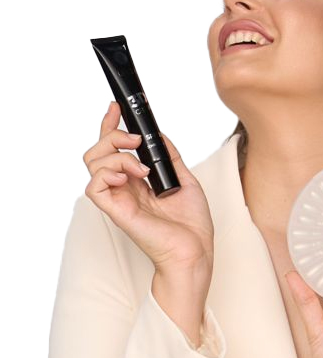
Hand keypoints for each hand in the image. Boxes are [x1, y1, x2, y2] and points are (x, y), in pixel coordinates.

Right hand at [83, 102, 214, 280]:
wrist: (195, 250)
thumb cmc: (191, 224)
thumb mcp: (185, 180)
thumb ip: (170, 157)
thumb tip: (159, 135)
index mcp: (137, 180)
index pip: (115, 148)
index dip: (111, 125)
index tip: (116, 107)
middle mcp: (124, 187)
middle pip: (97, 151)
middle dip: (112, 134)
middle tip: (136, 139)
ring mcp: (119, 198)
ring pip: (93, 164)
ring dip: (117, 154)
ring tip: (142, 167)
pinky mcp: (117, 211)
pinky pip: (94, 187)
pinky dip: (107, 173)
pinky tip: (130, 177)